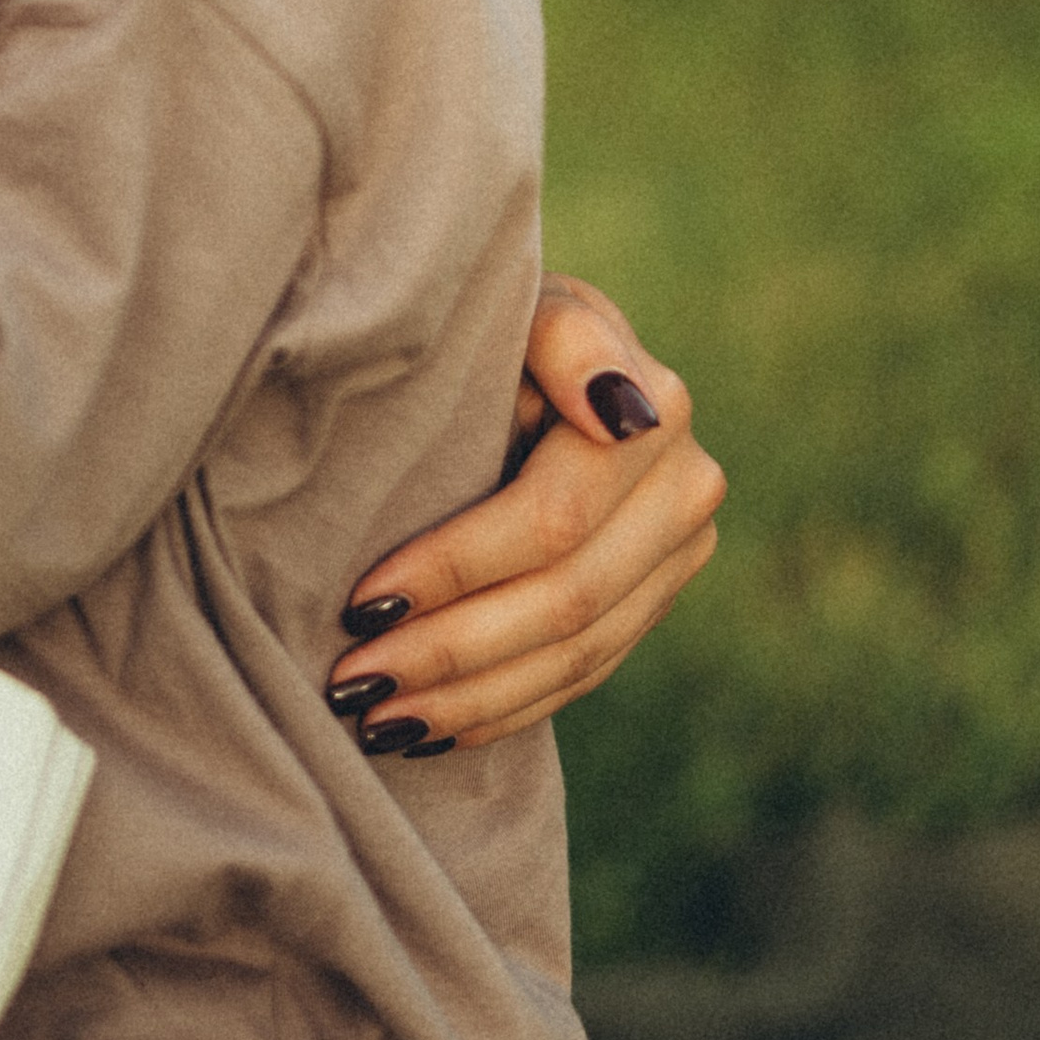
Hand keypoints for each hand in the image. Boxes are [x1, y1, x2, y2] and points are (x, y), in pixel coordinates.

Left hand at [326, 274, 722, 753]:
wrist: (531, 349)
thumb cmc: (494, 323)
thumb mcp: (521, 307)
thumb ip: (567, 342)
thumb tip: (618, 413)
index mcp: (655, 412)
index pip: (552, 521)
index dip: (455, 569)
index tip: (362, 604)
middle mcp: (687, 490)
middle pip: (567, 601)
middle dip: (450, 650)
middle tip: (351, 683)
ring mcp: (680, 555)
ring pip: (578, 655)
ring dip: (470, 699)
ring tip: (375, 721)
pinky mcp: (657, 600)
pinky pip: (585, 676)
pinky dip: (504, 710)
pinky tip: (431, 732)